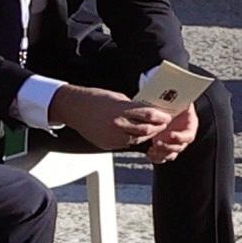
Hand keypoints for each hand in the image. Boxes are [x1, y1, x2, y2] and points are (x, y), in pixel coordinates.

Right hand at [50, 86, 170, 151]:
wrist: (75, 108)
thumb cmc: (96, 99)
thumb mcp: (118, 98)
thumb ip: (132, 107)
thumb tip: (147, 112)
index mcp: (122, 110)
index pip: (149, 115)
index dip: (161, 117)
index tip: (166, 117)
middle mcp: (118, 124)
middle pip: (146, 130)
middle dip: (157, 128)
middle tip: (162, 125)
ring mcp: (112, 136)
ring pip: (137, 140)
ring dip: (145, 136)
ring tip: (149, 131)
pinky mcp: (107, 144)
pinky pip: (124, 144)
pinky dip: (131, 140)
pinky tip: (132, 134)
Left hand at [145, 105, 199, 165]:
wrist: (166, 107)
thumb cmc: (172, 102)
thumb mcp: (177, 99)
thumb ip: (177, 99)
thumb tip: (178, 90)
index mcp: (190, 125)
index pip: (188, 136)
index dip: (180, 137)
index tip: (170, 135)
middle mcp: (184, 136)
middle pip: (179, 147)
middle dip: (168, 147)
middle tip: (156, 143)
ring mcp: (175, 144)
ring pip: (171, 154)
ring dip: (162, 154)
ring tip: (151, 150)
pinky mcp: (166, 148)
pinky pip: (163, 157)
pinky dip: (156, 157)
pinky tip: (149, 153)